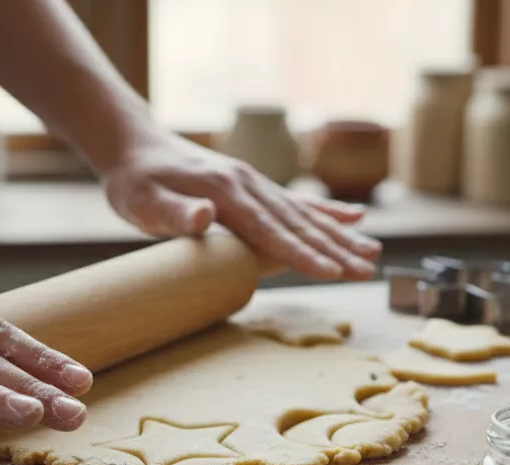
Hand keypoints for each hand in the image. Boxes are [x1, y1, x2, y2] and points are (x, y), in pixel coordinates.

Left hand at [101, 135, 381, 279]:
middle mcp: (249, 185)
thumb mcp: (142, 202)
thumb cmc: (135, 182)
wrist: (135, 147)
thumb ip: (175, 213)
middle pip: (298, 223)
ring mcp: (255, 184)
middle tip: (369, 271)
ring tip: (374, 254)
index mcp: (225, 191)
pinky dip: (328, 211)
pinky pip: (297, 202)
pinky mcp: (254, 186)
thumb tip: (205, 216)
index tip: (332, 272)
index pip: (270, 230)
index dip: (302, 253)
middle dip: (335, 249)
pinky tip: (355, 218)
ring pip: (305, 214)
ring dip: (340, 235)